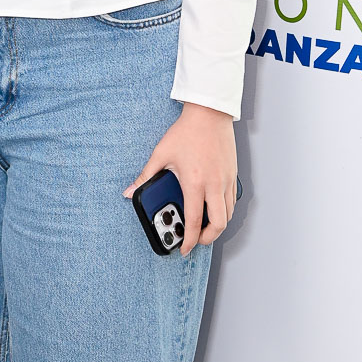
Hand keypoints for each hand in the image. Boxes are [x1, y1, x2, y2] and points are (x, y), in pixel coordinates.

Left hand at [123, 103, 237, 254]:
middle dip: (207, 237)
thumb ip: (146, 176)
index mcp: (195, 182)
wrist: (209, 114)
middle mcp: (213, 185)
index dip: (189, 239)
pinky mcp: (232, 175)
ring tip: (203, 226)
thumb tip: (129, 191)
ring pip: (228, 214)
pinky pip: (232, 201)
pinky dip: (224, 210)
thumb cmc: (186, 132)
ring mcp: (225, 180)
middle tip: (195, 239)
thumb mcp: (161, 154)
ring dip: (217, 225)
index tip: (184, 248)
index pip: (193, 220)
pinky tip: (213, 208)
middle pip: (218, 224)